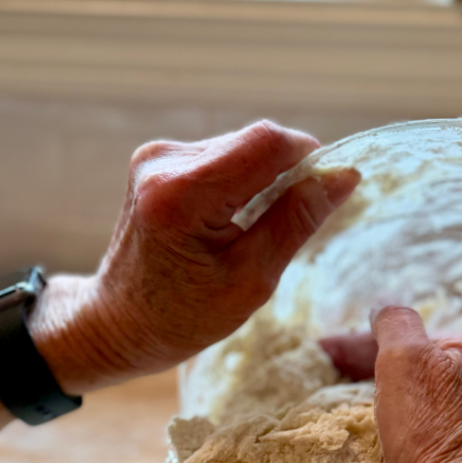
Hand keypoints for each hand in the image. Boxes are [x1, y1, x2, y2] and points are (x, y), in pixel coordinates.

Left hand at [31, 121, 358, 393]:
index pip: (268, 143)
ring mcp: (156, 155)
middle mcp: (163, 162)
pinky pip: (221, 154)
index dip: (308, 159)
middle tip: (285, 225)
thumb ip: (296, 221)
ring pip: (241, 145)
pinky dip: (240, 181)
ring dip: (262, 179)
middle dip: (285, 174)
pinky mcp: (157, 158)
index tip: (322, 193)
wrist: (117, 322)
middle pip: (256, 140)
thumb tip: (344, 176)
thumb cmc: (181, 316)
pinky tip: (230, 220)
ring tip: (250, 230)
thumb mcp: (251, 281)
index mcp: (181, 195)